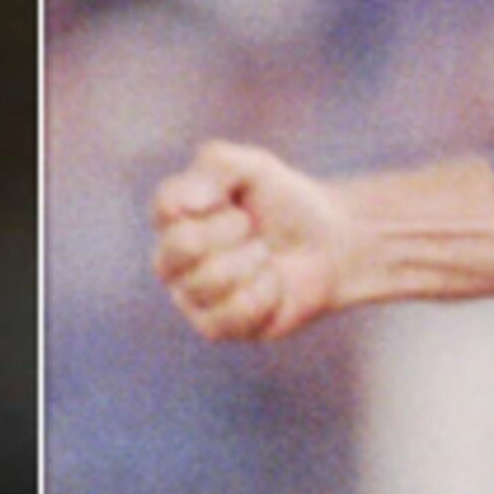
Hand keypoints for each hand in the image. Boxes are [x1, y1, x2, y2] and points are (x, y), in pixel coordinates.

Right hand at [149, 141, 355, 342]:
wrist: (326, 244)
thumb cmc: (281, 202)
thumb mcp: (254, 167)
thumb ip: (215, 167)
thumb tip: (185, 205)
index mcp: (171, 217)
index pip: (167, 206)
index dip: (212, 199)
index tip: (236, 200)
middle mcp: (170, 258)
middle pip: (181, 246)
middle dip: (231, 232)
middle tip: (251, 227)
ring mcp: (189, 296)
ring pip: (206, 283)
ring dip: (252, 262)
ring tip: (264, 255)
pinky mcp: (214, 327)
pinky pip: (230, 315)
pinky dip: (263, 295)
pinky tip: (271, 284)